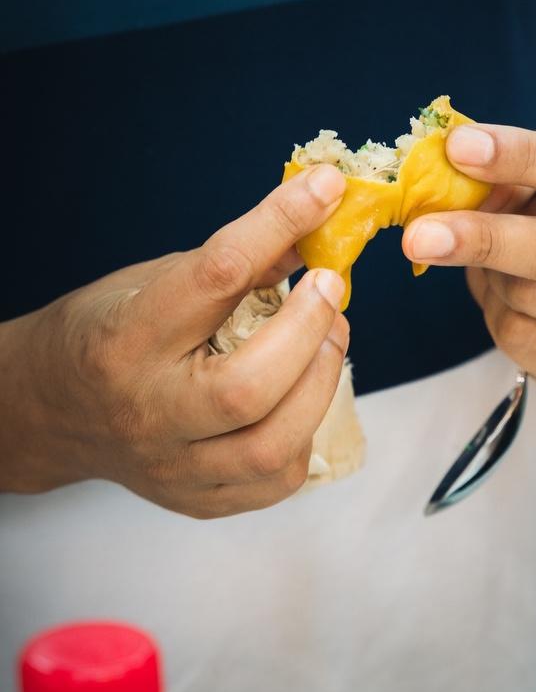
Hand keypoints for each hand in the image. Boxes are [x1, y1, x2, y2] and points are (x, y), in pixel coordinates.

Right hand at [1, 166, 349, 516]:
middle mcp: (146, 411)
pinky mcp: (197, 501)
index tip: (324, 190)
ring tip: (330, 338)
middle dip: (309, 330)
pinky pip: (277, 480)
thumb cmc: (106, 334)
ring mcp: (173, 466)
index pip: (214, 275)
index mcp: (124, 339)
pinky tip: (301, 397)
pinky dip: (306, 431)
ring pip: (272, 446)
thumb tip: (314, 226)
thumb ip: (234, 266)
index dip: (278, 223)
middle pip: (248, 387)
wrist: (50, 410)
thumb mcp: (152, 282)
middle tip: (328, 289)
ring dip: (321, 382)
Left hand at [402, 125, 535, 381]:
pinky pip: (518, 338)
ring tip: (492, 257)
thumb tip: (444, 181)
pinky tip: (506, 294)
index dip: (524, 157)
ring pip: (527, 299)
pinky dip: (494, 312)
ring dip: (489, 274)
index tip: (460, 148)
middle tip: (419, 234)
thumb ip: (510, 175)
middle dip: (485, 240)